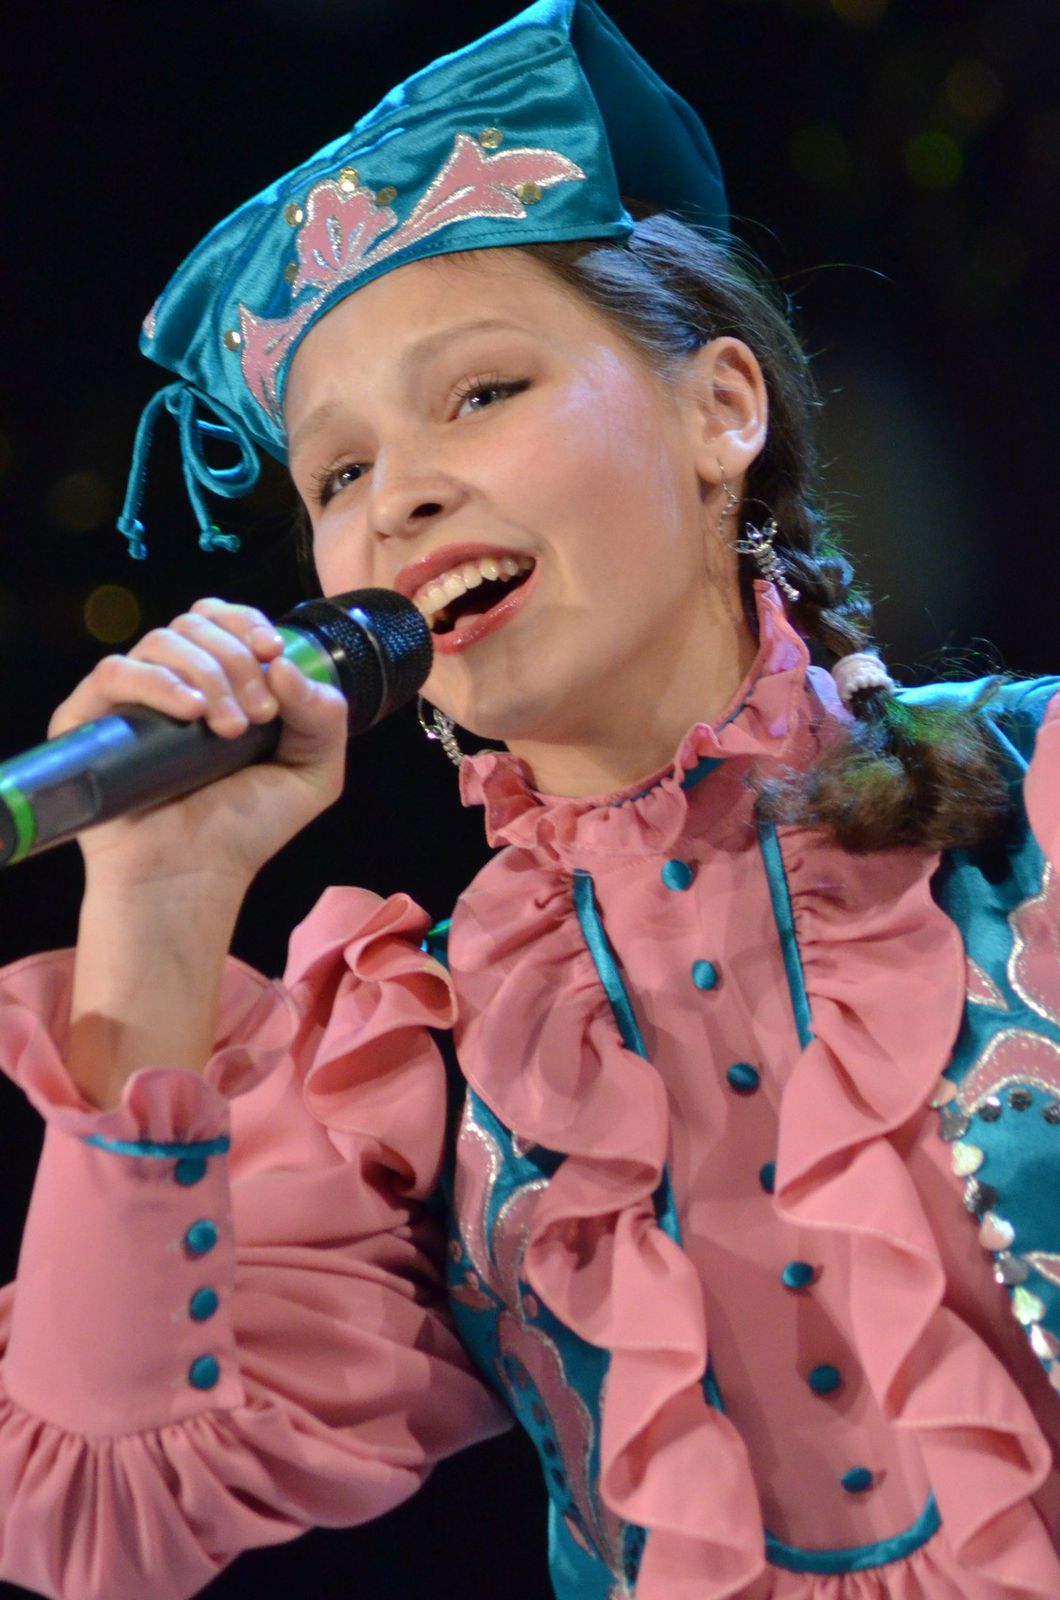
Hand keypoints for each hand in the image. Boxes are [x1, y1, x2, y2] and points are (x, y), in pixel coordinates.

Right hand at [49, 597, 348, 892]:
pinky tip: (190, 711)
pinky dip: (157, 682)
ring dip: (208, 674)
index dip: (248, 622)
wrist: (193, 876)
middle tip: (259, 717)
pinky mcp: (87, 721)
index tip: (273, 653)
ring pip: (161, 641)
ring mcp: (126, 700)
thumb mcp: (313, 772)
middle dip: (238, 661)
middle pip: (196, 624)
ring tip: (230, 729)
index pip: (221, 618)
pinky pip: (113, 673)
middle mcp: (168, 682)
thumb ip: (324, 715)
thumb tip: (283, 663)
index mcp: (214, 682)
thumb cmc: (245, 828)